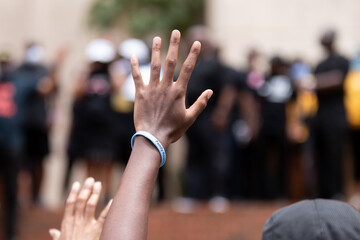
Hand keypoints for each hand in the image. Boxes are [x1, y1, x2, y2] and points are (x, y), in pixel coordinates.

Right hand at [49, 178, 111, 239]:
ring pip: (90, 205)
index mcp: (67, 222)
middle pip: (81, 201)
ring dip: (95, 193)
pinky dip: (108, 208)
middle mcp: (76, 221)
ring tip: (98, 184)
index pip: (69, 204)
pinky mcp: (95, 230)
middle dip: (86, 189)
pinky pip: (103, 217)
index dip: (73, 192)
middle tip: (91, 179)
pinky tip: (112, 200)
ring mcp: (86, 225)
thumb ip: (57, 236)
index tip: (77, 183)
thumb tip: (51, 232)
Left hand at [131, 30, 212, 147]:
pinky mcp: (140, 94)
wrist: (153, 138)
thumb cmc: (173, 130)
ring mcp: (152, 89)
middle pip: (170, 62)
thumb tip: (210, 91)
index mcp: (178, 92)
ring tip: (157, 38)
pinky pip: (137, 77)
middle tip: (175, 32)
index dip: (192, 55)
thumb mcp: (190, 118)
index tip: (196, 43)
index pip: (188, 69)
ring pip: (154, 66)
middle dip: (173, 45)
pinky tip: (133, 56)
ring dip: (156, 51)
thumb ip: (200, 104)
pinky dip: (134, 66)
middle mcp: (165, 87)